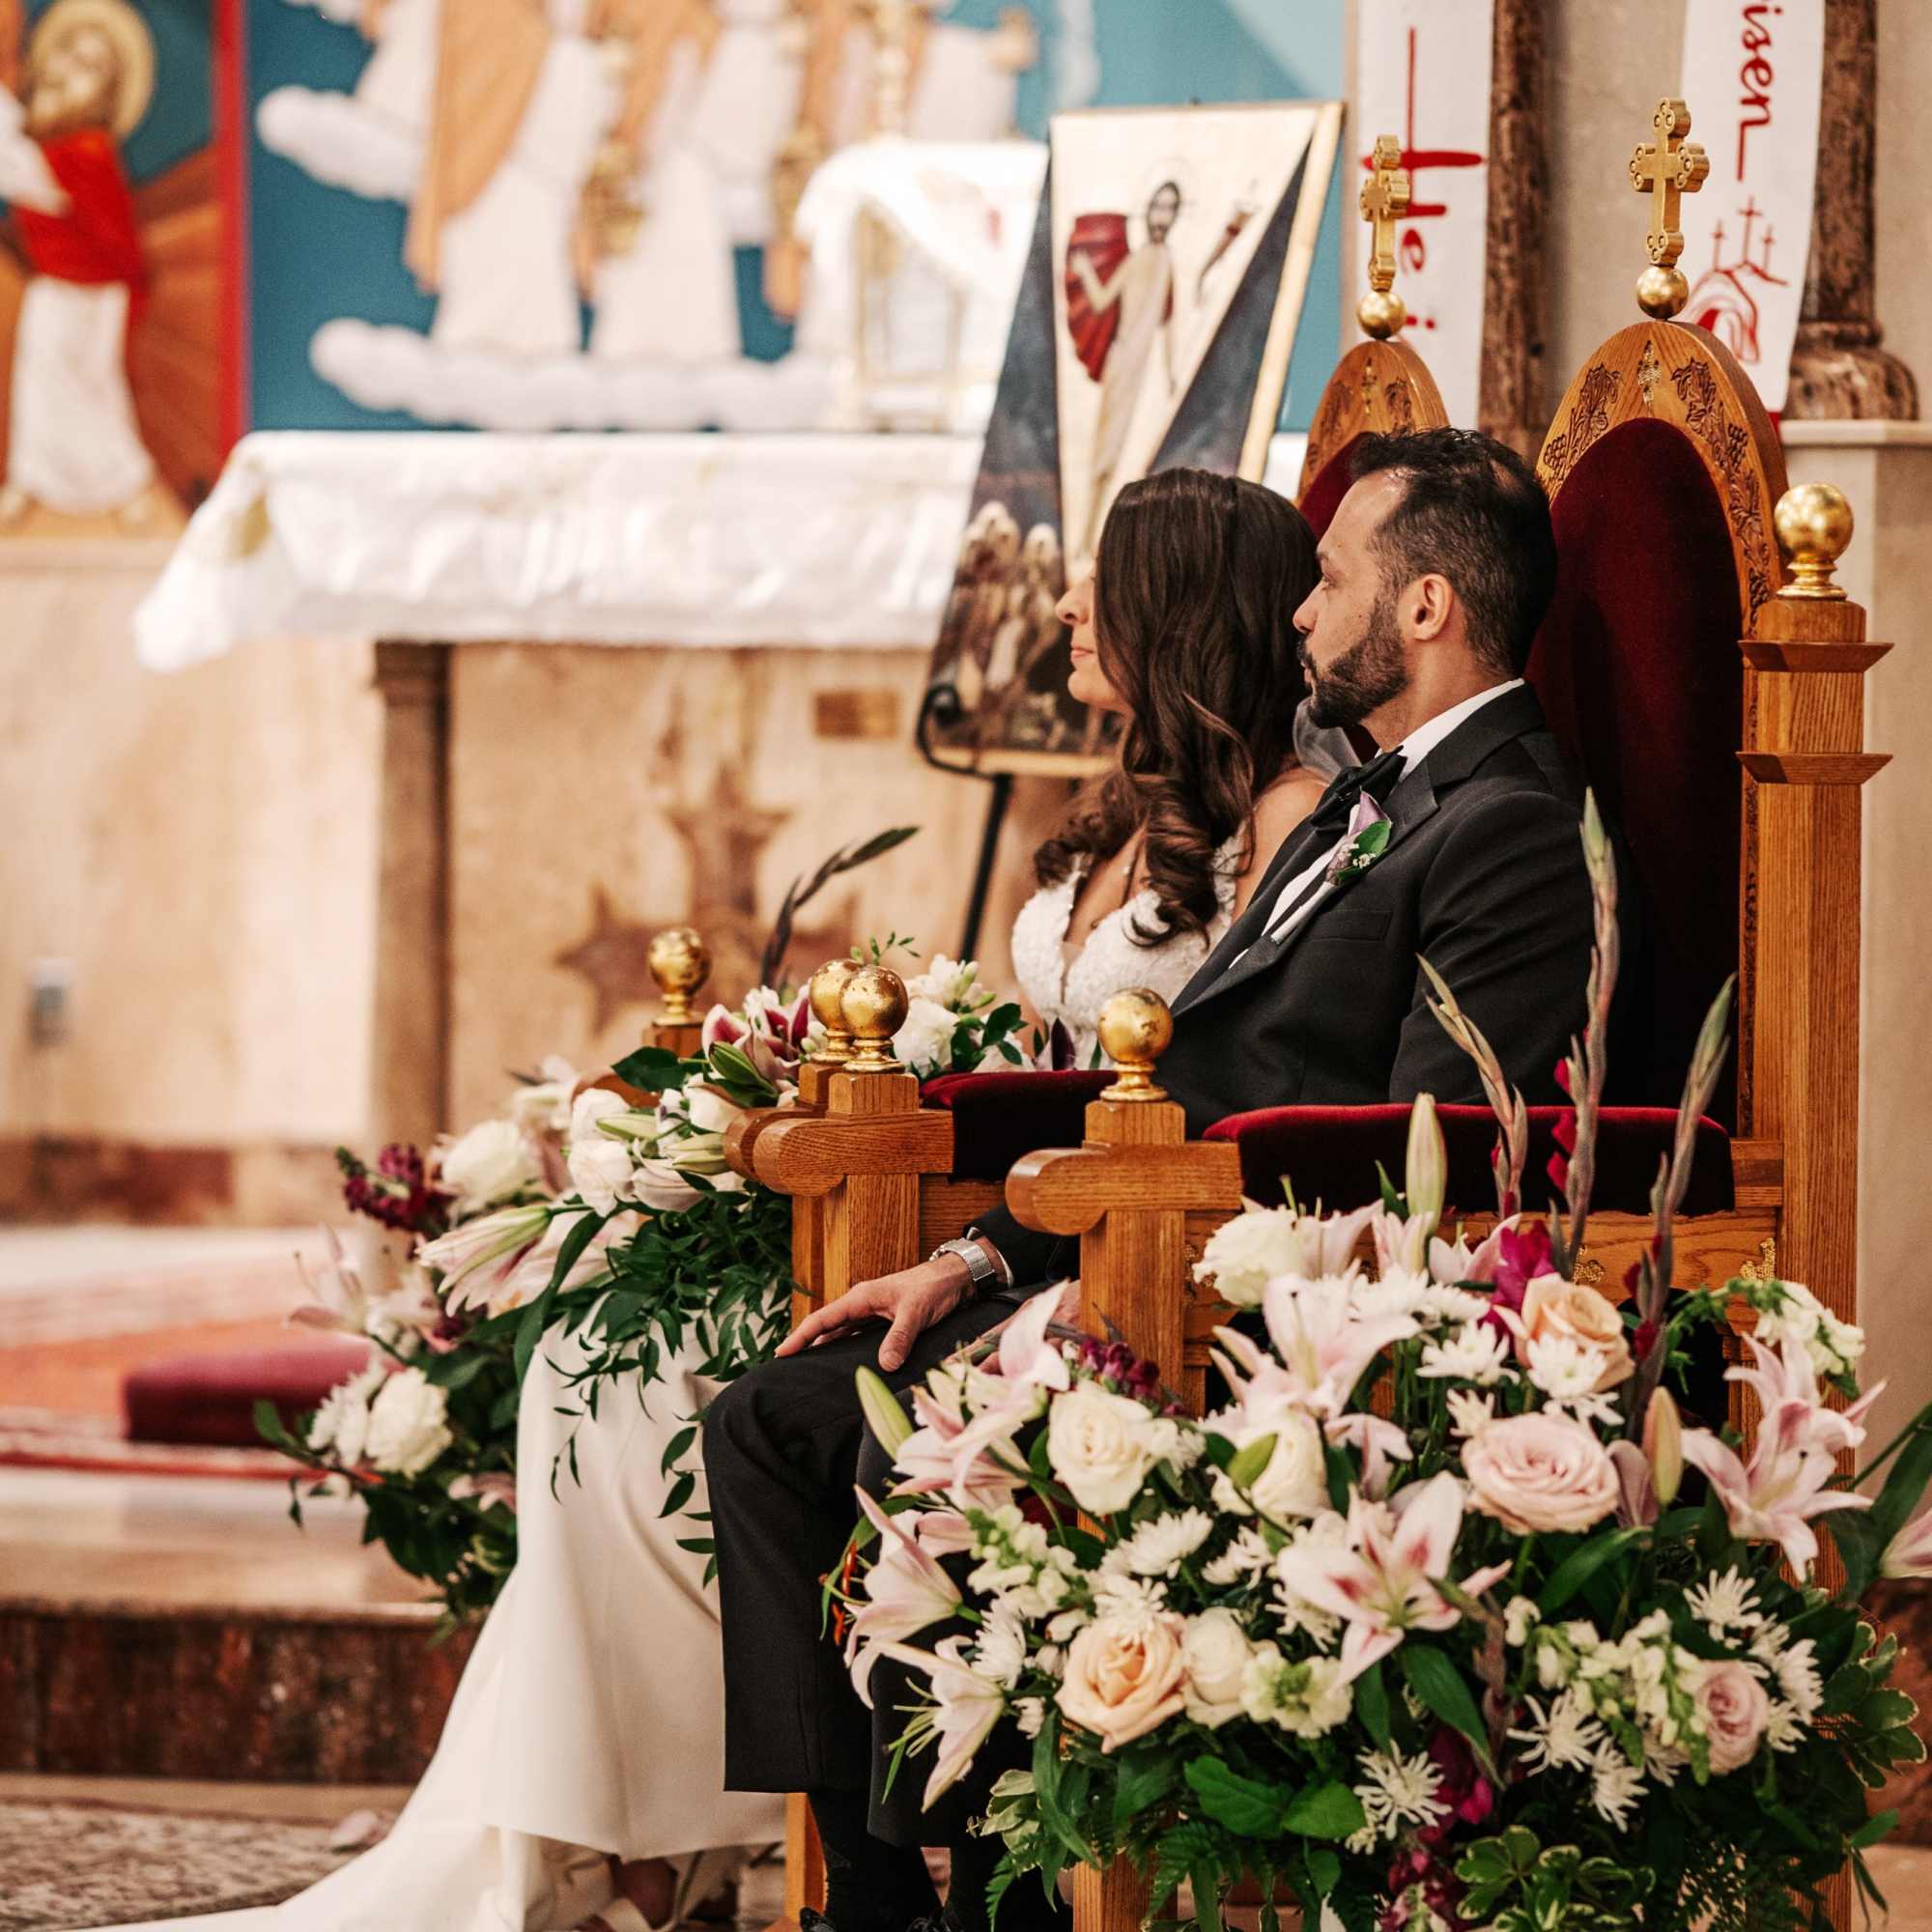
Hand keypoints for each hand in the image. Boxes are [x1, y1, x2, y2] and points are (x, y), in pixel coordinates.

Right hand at [777, 1254, 973, 1371]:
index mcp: (861, 1297)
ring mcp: (873, 1314)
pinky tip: (845, 1368)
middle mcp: (862, 1305)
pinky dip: (848, 1352)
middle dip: (806, 1346)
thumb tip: (884, 1365)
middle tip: (786, 1370)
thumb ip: (899, 1337)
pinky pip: (859, 1340)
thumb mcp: (916, 1312)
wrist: (956, 1277)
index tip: (781, 1353)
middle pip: (826, 1328)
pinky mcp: (885, 1323)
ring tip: (808, 1373)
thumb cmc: (934, 1287)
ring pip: (841, 1335)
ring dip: (826, 1351)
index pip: (823, 1319)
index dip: (801, 1337)